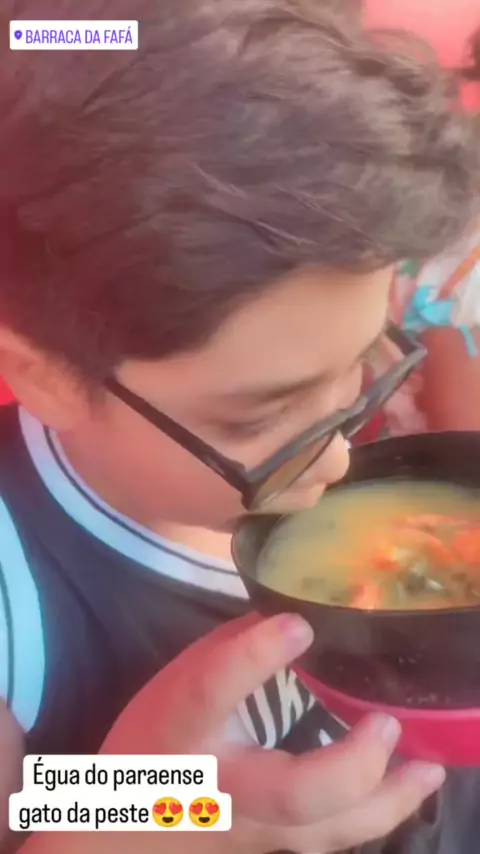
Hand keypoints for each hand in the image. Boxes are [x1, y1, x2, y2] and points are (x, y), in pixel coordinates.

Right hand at [101, 613, 445, 853]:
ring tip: (427, 767)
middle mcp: (221, 783)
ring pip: (324, 830)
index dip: (255, 656)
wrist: (126, 824)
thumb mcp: (176, 682)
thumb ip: (233, 651)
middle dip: (350, 761)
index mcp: (183, 726)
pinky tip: (409, 789)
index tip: (299, 625)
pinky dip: (378, 814)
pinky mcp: (275, 846)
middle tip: (383, 723)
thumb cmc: (153, 739)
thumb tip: (294, 617)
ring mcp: (252, 827)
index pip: (213, 690)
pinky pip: (331, 837)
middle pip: (292, 792)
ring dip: (385, 800)